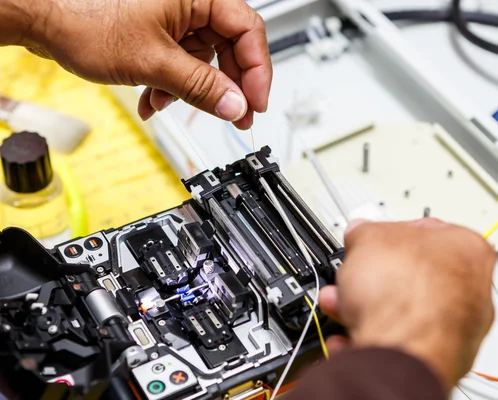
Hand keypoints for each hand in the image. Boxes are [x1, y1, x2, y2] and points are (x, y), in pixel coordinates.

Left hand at [15, 0, 271, 128]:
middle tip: (234, 116)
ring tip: (169, 105)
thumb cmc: (85, 19)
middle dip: (226, 87)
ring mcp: (174, 17)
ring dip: (191, 90)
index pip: (247, 31)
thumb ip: (202, 87)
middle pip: (229, 47)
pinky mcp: (159, 31)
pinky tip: (154, 99)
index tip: (255, 102)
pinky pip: (181, 62)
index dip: (257, 71)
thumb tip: (236, 105)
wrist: (42, 16)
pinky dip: (171, 85)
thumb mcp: (155, 62)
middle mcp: (190, 3)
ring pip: (203, 59)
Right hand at [320, 219, 496, 393]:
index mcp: (468, 249)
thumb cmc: (404, 293)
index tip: (370, 241)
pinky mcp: (439, 358)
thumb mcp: (368, 238)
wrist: (402, 351)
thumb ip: (364, 232)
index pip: (426, 231)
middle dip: (373, 275)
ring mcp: (458, 329)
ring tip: (340, 304)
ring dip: (366, 305)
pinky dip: (374, 336)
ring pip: (404, 310)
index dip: (388, 234)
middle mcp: (472, 289)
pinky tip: (350, 335)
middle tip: (353, 274)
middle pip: (412, 274)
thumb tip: (361, 234)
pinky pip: (401, 340)